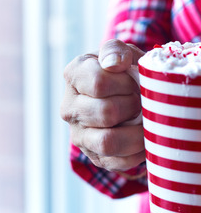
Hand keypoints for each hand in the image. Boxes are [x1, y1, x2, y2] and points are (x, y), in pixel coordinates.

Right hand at [60, 39, 145, 171]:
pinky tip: (143, 138)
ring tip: (144, 121)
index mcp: (73, 76)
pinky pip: (116, 162)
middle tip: (141, 101)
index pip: (99, 83)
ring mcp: (78, 134)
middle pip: (106, 112)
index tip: (133, 81)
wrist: (118, 97)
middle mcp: (69, 107)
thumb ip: (116, 50)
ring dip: (136, 132)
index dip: (125, 84)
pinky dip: (137, 152)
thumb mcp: (120, 54)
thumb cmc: (121, 73)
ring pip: (108, 142)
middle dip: (133, 106)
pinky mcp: (92, 156)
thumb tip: (115, 64)